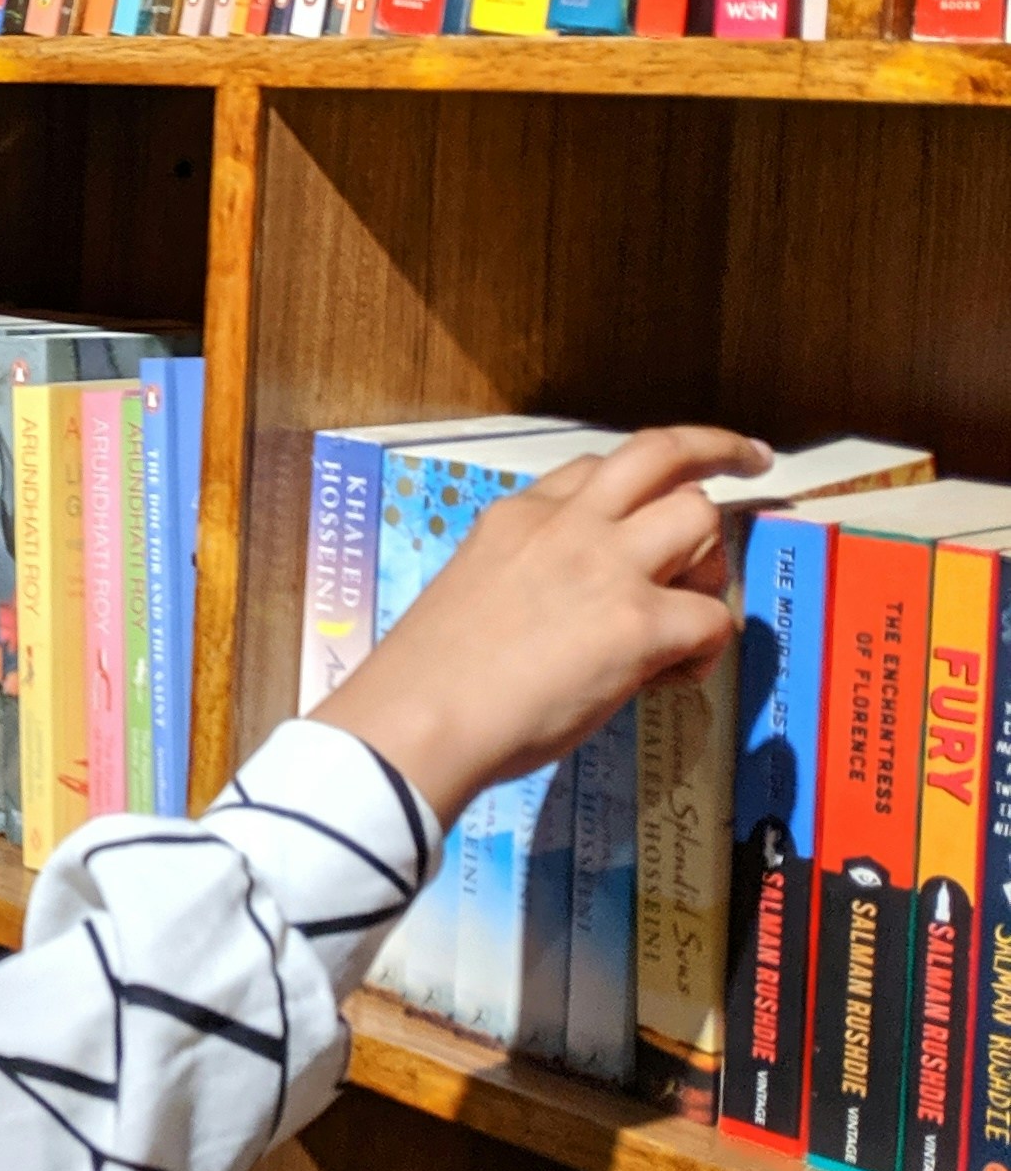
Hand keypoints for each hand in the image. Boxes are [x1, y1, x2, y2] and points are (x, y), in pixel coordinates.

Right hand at [321, 426, 768, 827]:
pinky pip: (713, 617)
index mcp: (519, 517)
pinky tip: (670, 677)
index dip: (637, 482)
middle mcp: (567, 525)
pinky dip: (706, 648)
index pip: (595, 468)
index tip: (656, 493)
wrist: (418, 720)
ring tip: (686, 613)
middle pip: (661, 453)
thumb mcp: (474, 588)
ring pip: (700, 515)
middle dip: (718, 451)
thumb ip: (530, 575)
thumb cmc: (426, 678)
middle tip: (753, 463)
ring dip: (708, 563)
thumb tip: (575, 608)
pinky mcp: (639, 623)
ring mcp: (607, 568)